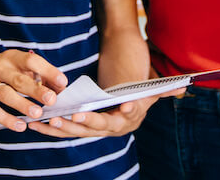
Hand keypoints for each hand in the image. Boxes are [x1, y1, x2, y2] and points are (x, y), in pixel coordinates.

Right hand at [0, 50, 67, 131]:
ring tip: (38, 113)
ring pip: (6, 94)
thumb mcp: (16, 66)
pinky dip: (8, 119)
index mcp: (11, 57)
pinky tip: (21, 126)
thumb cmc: (1, 71)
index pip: (31, 61)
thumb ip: (38, 75)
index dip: (48, 71)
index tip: (62, 82)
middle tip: (52, 100)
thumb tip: (60, 88)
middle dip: (36, 90)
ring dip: (23, 104)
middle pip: (19, 79)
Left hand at [25, 94, 162, 138]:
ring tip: (51, 119)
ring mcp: (95, 131)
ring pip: (78, 132)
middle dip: (88, 121)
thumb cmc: (135, 96)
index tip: (125, 105)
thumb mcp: (149, 92)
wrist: (123, 106)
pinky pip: (64, 132)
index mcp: (130, 119)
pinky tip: (37, 123)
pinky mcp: (78, 130)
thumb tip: (182, 87)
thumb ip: (163, 90)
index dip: (129, 110)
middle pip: (100, 126)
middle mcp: (113, 129)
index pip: (130, 115)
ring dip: (64, 127)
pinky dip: (51, 128)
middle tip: (76, 115)